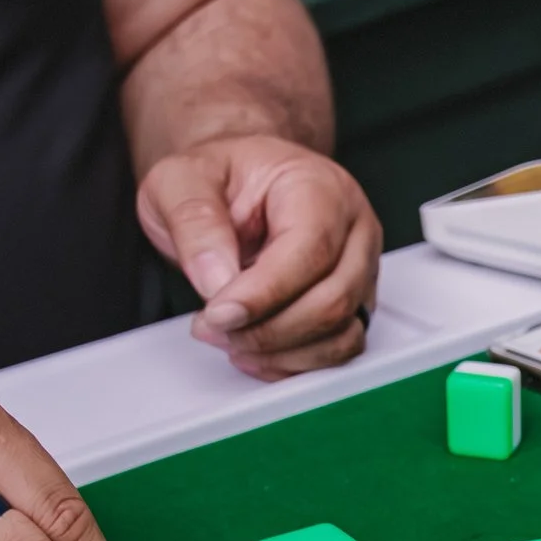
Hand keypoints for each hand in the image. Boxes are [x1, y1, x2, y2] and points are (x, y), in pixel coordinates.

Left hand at [137, 136, 380, 380]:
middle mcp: (353, 228)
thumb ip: (194, 221)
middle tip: (212, 326)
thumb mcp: (181, 180)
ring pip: (341, 332)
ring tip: (229, 338)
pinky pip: (339, 348)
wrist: (238, 185)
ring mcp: (360, 268)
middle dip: (267, 329)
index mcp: (320, 187)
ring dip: (280, 351)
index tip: (217, 314)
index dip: (264, 293)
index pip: (311, 250)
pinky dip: (296, 362)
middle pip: (332, 299)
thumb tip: (218, 279)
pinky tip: (256, 351)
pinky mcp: (354, 302)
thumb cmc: (220, 178)